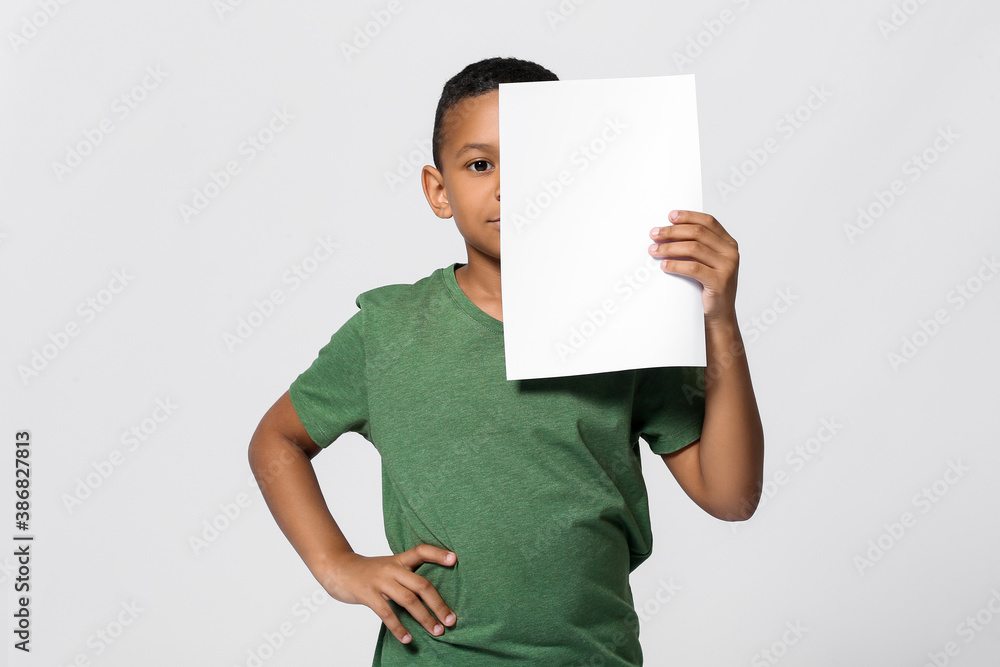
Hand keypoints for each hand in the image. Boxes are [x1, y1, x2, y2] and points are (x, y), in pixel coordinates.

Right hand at [317, 545, 457, 643]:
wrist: (337, 568)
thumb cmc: (368, 571)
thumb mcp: (388, 566)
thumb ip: (405, 575)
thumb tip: (429, 594)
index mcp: (399, 560)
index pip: (421, 551)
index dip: (437, 554)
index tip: (454, 559)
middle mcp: (392, 569)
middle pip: (421, 584)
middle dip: (439, 604)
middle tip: (451, 620)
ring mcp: (380, 581)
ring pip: (408, 600)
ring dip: (425, 618)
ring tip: (436, 631)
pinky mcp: (368, 594)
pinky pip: (386, 613)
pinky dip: (398, 627)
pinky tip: (407, 638)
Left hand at [648, 209, 739, 325]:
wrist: (719, 316)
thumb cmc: (708, 287)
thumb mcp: (706, 263)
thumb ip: (697, 246)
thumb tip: (668, 231)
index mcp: (729, 243)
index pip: (708, 222)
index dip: (688, 216)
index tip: (669, 216)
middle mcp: (731, 252)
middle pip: (698, 233)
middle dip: (672, 232)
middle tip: (654, 234)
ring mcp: (728, 267)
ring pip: (694, 248)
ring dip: (669, 248)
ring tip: (654, 250)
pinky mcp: (720, 281)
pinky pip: (693, 268)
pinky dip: (675, 265)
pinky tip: (664, 265)